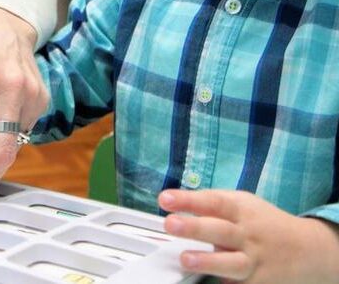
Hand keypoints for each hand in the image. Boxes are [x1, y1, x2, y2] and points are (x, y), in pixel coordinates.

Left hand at [159, 189, 338, 282]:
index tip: (164, 199)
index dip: (188, 200)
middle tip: (170, 224)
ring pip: (231, 263)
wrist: (309, 250)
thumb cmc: (263, 223)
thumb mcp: (242, 204)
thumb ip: (211, 204)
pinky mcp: (259, 283)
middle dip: (194, 228)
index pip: (213, 202)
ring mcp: (254, 261)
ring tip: (186, 259)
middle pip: (220, 230)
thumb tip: (174, 202)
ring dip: (208, 261)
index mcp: (241, 210)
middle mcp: (248, 235)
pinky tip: (210, 283)